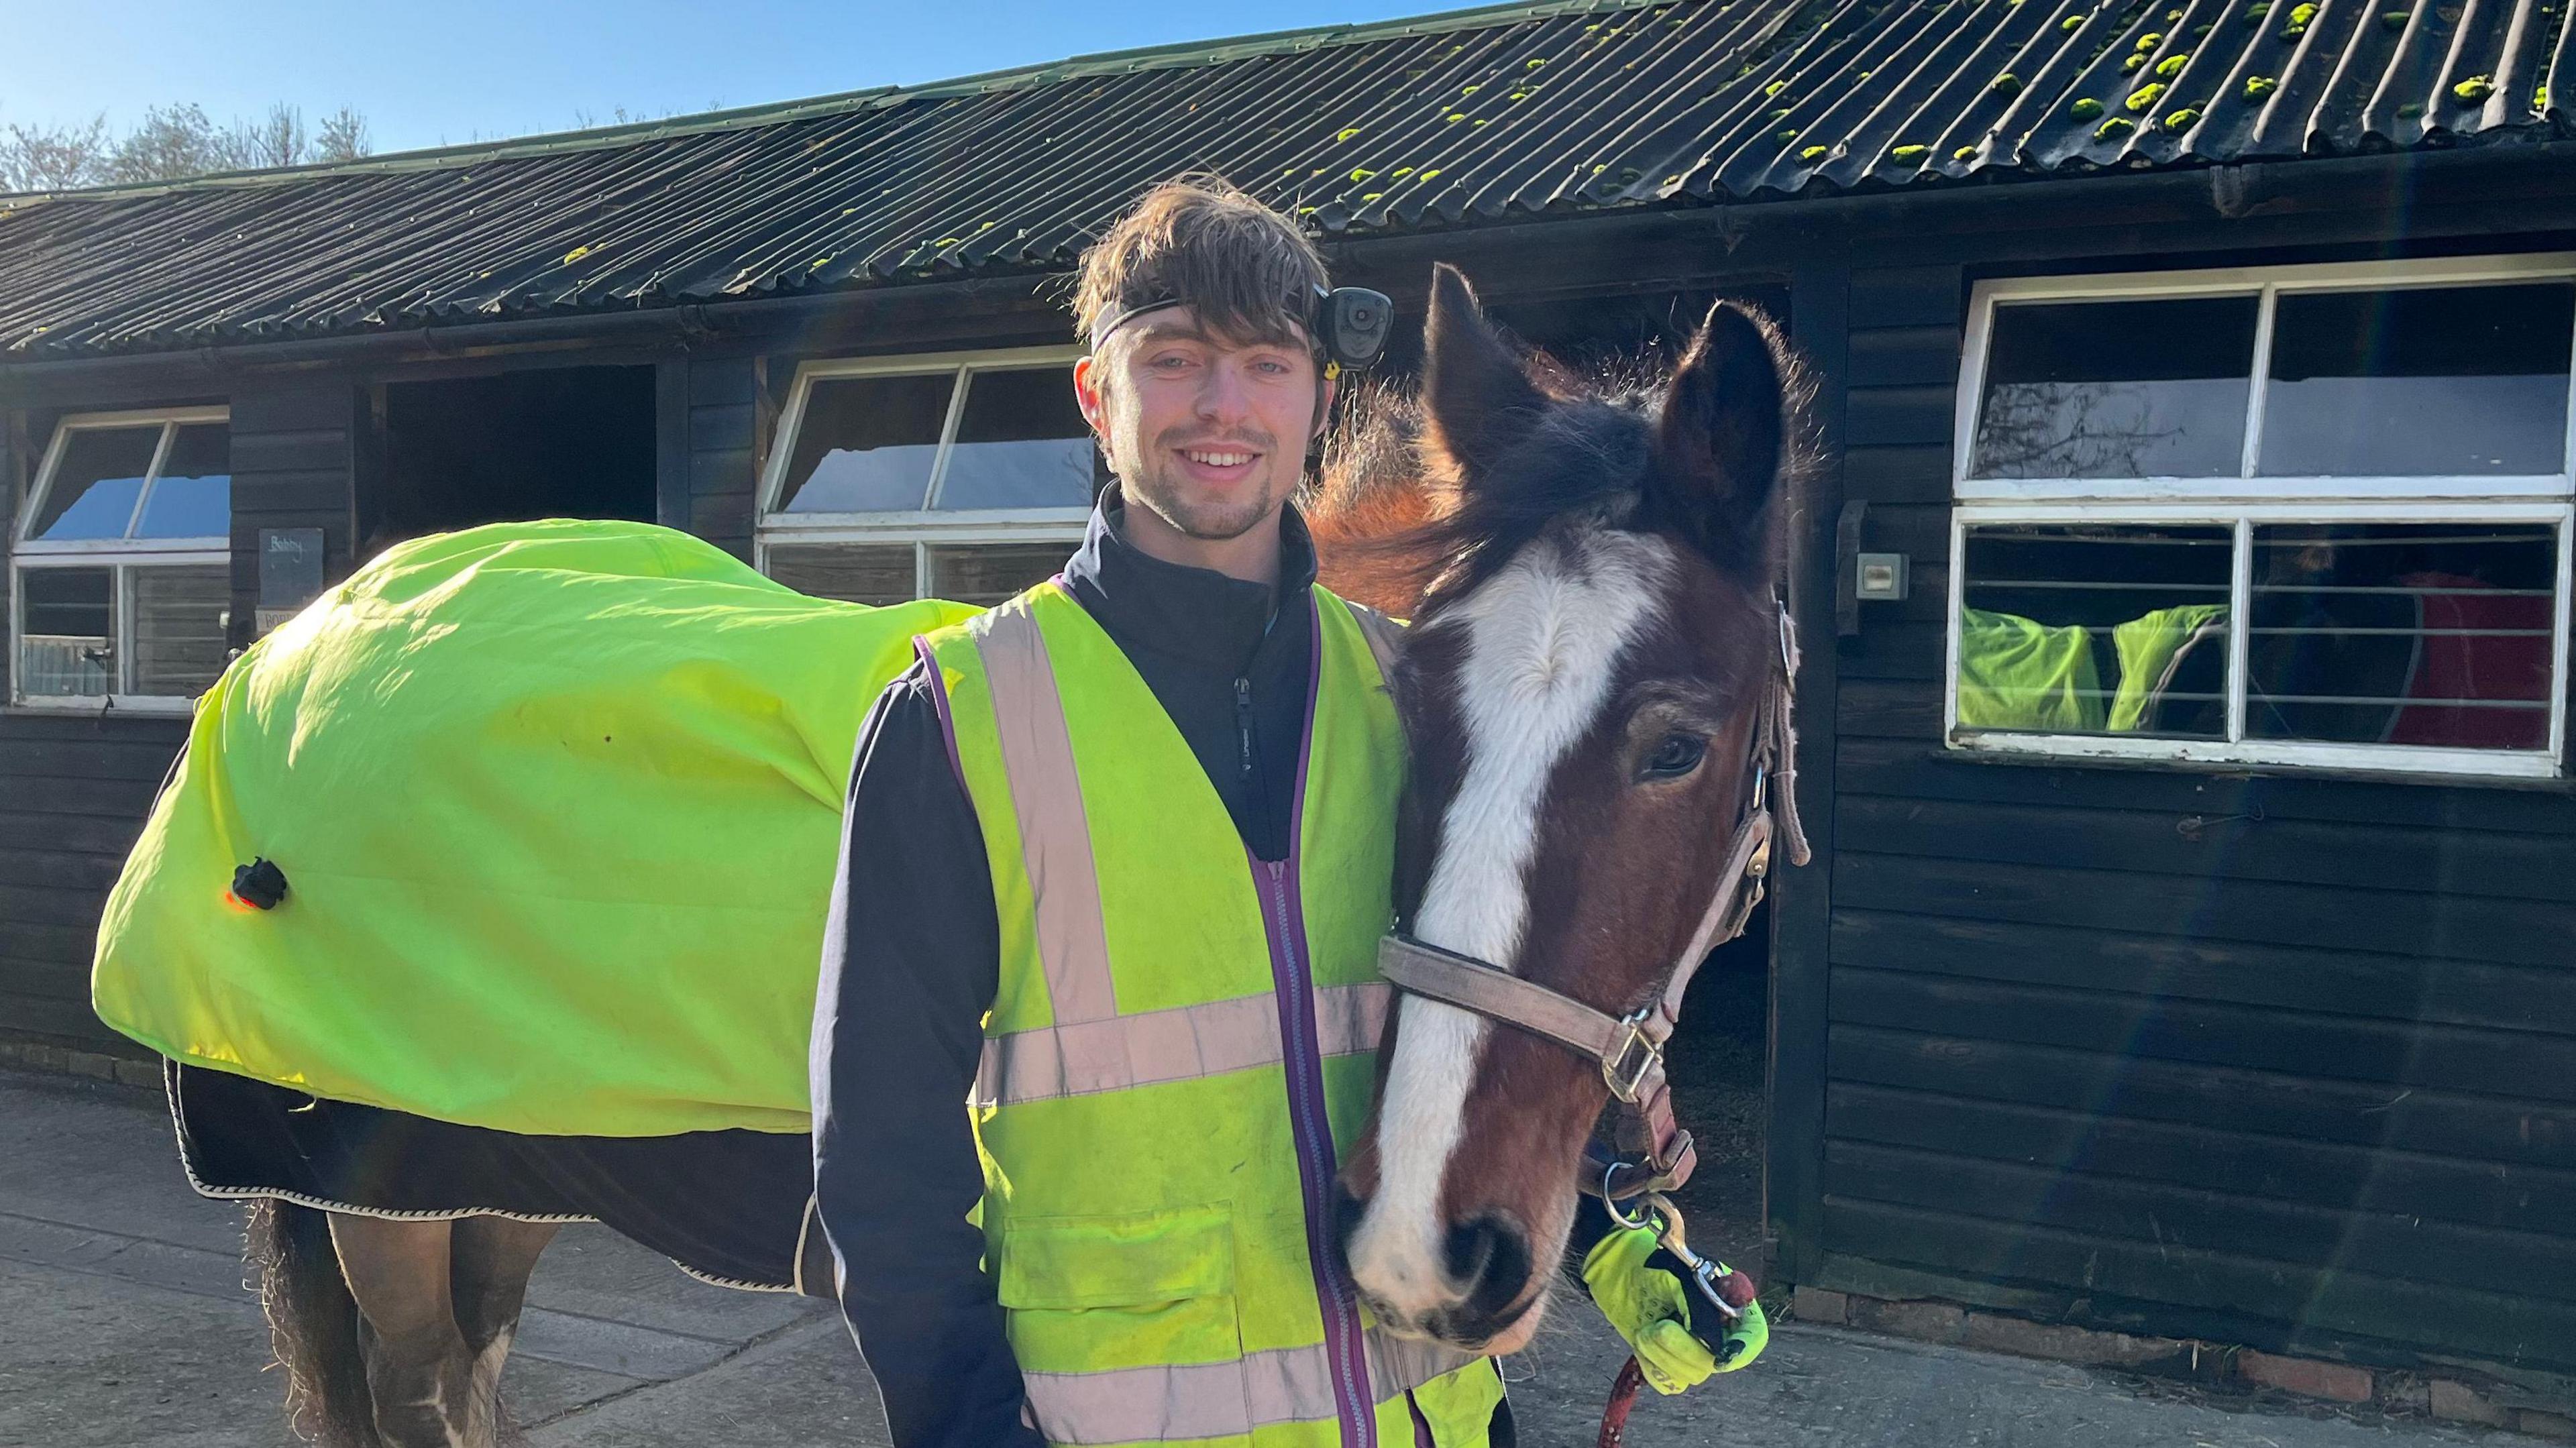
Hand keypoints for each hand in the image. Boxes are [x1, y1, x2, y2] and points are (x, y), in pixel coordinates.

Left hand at [1580, 1224, 1768, 1392]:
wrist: (1615, 1269)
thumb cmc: (1649, 1264)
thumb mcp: (1678, 1278)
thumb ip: (1700, 1309)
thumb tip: (1713, 1344)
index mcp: (1728, 1302)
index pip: (1753, 1334)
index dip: (1743, 1349)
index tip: (1720, 1357)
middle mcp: (1715, 1329)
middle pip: (1717, 1361)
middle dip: (1684, 1347)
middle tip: (1659, 1326)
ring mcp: (1691, 1347)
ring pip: (1692, 1374)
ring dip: (1663, 1354)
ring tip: (1646, 1330)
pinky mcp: (1667, 1361)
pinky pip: (1670, 1382)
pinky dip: (1653, 1366)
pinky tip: (1643, 1343)